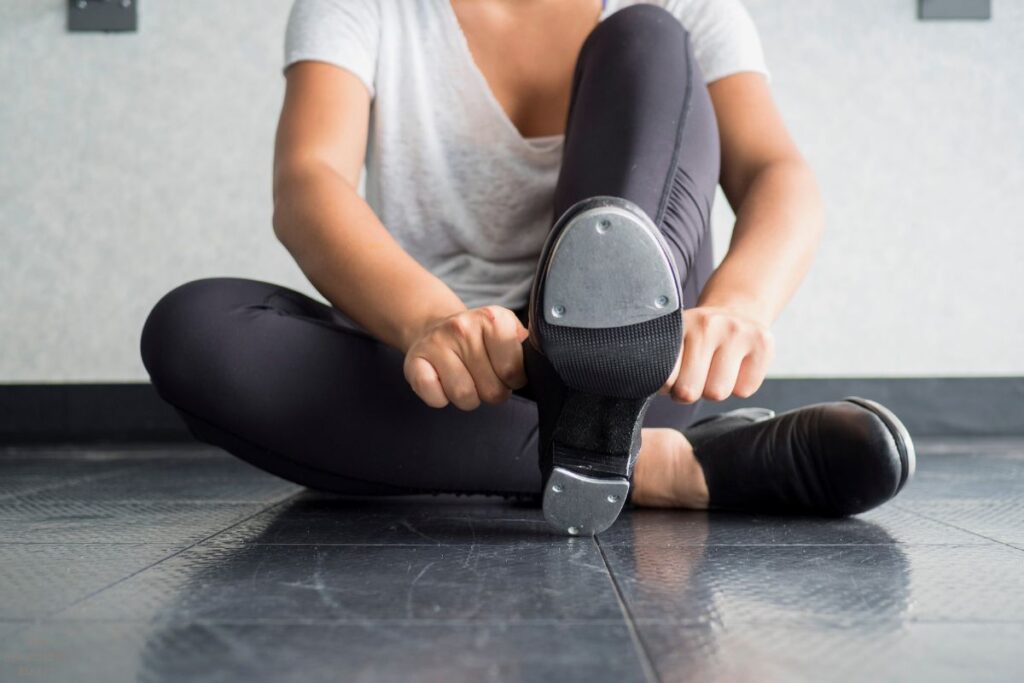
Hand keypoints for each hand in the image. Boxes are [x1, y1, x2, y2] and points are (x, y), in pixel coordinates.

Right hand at [403, 306, 528, 409]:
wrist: (433, 327)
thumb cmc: (478, 339)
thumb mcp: (506, 331)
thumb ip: (526, 348)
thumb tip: (543, 366)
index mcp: (492, 318)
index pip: (513, 370)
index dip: (513, 380)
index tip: (506, 372)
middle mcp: (463, 326)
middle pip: (491, 389)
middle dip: (491, 391)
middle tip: (483, 377)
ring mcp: (436, 343)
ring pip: (464, 397)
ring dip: (468, 397)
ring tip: (465, 379)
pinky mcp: (414, 361)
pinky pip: (435, 398)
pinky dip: (441, 398)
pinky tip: (442, 382)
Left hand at [661, 306, 774, 402]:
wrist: (738, 310)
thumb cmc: (700, 336)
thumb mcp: (676, 340)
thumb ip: (662, 362)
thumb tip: (653, 387)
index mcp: (680, 324)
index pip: (664, 377)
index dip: (667, 386)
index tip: (672, 378)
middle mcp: (709, 324)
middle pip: (689, 391)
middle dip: (689, 392)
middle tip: (694, 377)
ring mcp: (738, 332)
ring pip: (717, 393)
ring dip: (714, 390)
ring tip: (714, 372)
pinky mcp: (763, 344)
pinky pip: (744, 391)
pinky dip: (739, 387)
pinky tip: (737, 368)